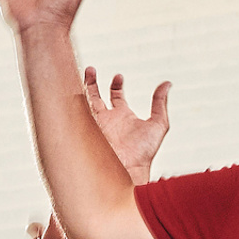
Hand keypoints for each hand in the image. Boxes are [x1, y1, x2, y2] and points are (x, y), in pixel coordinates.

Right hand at [83, 67, 170, 183]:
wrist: (127, 169)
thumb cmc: (145, 151)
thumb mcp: (158, 124)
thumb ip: (160, 104)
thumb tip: (167, 84)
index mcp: (122, 116)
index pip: (116, 96)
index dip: (116, 84)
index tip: (119, 76)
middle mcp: (107, 119)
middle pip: (96, 96)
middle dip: (92, 82)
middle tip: (90, 69)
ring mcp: (95, 124)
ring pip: (84, 102)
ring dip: (83, 87)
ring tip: (85, 71)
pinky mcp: (85, 130)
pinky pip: (76, 113)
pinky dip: (73, 102)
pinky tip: (71, 88)